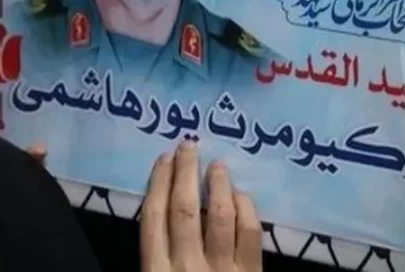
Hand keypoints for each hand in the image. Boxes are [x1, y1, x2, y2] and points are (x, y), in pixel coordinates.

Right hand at [140, 142, 262, 271]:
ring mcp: (221, 268)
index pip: (154, 217)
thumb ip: (160, 253)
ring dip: (218, 184)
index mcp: (156, 270)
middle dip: (185, 172)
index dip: (159, 182)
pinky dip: (245, 207)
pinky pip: (249, 232)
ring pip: (220, 215)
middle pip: (184, 209)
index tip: (165, 157)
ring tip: (217, 164)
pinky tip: (240, 195)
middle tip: (190, 145)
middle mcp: (187, 265)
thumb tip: (169, 204)